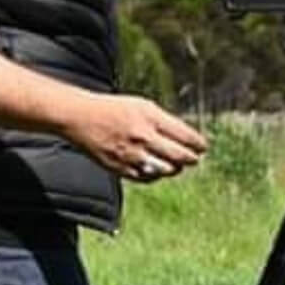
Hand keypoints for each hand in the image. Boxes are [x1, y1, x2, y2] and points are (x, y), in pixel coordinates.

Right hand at [63, 93, 208, 182]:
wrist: (81, 118)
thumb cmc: (114, 109)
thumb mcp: (142, 106)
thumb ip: (164, 121)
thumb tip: (185, 138)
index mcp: (151, 118)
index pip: (186, 136)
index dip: (199, 144)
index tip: (202, 147)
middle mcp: (143, 137)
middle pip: (180, 156)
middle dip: (191, 159)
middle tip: (194, 159)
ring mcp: (131, 154)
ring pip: (166, 170)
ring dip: (175, 168)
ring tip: (176, 165)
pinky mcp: (120, 168)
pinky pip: (146, 178)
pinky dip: (155, 175)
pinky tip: (156, 170)